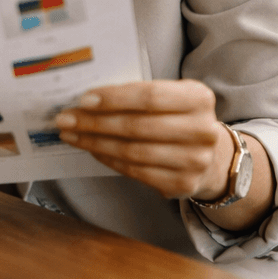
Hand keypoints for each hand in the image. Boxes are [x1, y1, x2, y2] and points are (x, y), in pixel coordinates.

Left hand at [54, 80, 231, 200]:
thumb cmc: (178, 118)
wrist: (211, 156)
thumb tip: (87, 99)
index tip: (83, 99)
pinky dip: (108, 159)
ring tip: (71, 135)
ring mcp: (195, 160)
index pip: (149, 96)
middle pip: (137, 126)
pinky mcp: (183, 184)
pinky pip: (135, 171)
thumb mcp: (170, 96)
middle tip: (66, 119)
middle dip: (95, 122)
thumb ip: (138, 94)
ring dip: (95, 142)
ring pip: (133, 151)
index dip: (113, 98)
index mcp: (199, 98)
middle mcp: (202, 130)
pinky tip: (92, 149)